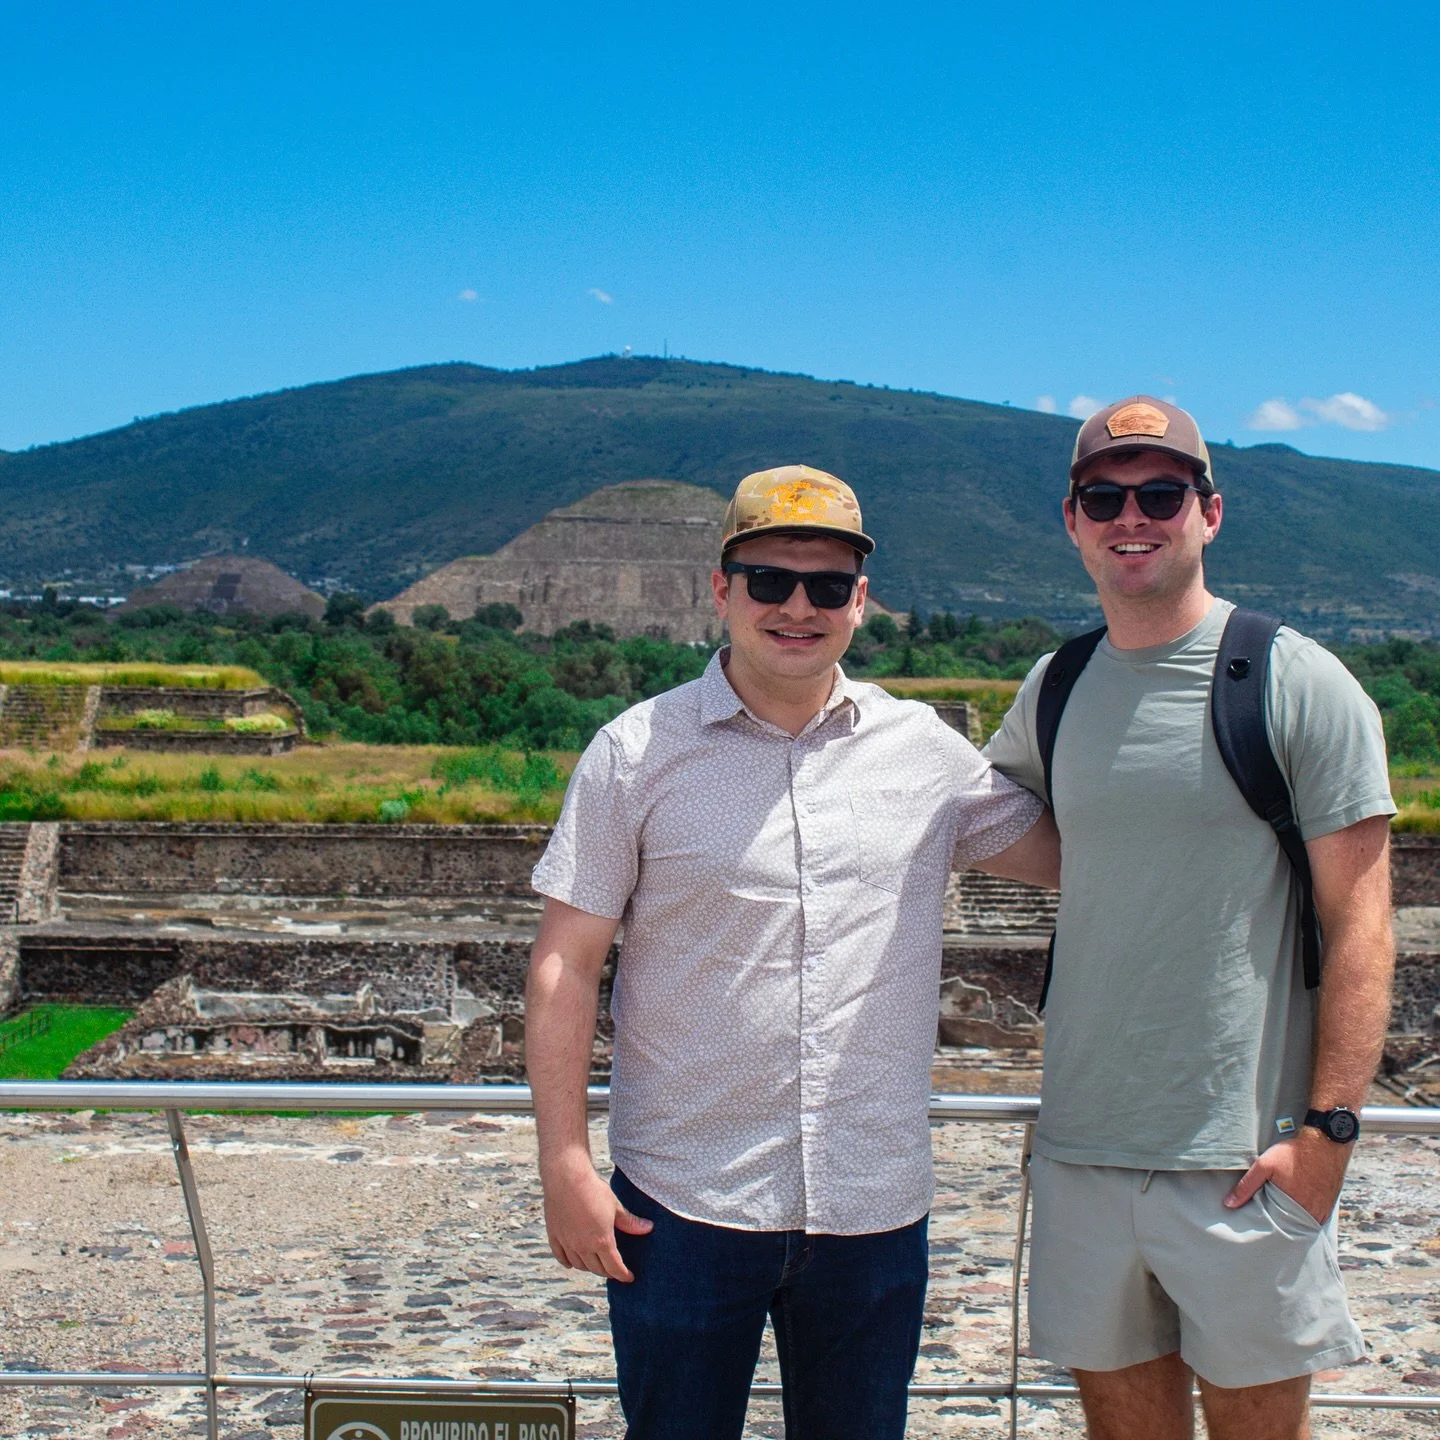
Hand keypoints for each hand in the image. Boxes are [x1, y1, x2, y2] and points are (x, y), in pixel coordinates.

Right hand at [540, 1158, 652, 1281]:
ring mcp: (567, 1243)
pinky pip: (561, 1257)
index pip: (614, 1267)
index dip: (623, 1275)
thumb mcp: (615, 1206)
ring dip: (590, 1267)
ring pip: (580, 1265)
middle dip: (608, 1272)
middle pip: (597, 1269)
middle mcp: (583, 1247)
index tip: (629, 1277)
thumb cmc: (593, 1190)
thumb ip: (630, 1222)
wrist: (566, 1178)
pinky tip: (572, 1263)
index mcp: (601, 1241)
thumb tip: (649, 1228)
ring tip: (597, 1264)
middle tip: (614, 1270)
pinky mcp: (554, 1236)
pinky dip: (569, 1263)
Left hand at [1224, 1130, 1350, 1223]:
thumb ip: (1246, 1186)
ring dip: (1294, 1217)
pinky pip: (1315, 1216)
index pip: (1276, 1227)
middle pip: (1290, 1225)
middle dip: (1279, 1221)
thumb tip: (1229, 1204)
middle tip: (1270, 1210)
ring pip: (1303, 1221)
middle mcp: (1311, 1214)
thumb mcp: (1264, 1166)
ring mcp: (1322, 1210)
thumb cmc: (1294, 1153)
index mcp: (1294, 1209)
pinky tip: (1298, 1202)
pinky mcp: (1329, 1205)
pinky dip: (1306, 1212)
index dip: (1266, 1222)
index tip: (1258, 1217)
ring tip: (1283, 1205)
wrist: (1324, 1142)